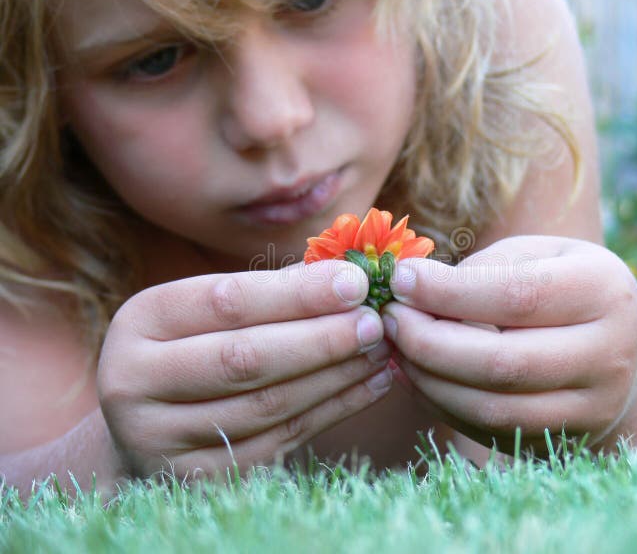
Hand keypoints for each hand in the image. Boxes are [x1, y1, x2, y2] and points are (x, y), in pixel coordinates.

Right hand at [98, 260, 392, 477]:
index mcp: (139, 323)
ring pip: (269, 404)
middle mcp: (135, 383)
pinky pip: (284, 438)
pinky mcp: (202, 478)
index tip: (355, 283)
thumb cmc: (194, 347)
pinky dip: (335, 409)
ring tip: (381, 350)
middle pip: (245, 359)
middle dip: (321, 338)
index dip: (297, 294)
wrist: (149, 426)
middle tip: (375, 322)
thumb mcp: (208, 311)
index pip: (226, 302)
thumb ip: (268, 293)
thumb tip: (347, 277)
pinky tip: (370, 384)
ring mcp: (164, 439)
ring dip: (336, 374)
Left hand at [380, 235, 636, 453]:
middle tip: (388, 319)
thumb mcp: (537, 255)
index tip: (400, 280)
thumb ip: (484, 270)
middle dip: (428, 342)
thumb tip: (413, 293)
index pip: (518, 296)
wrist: (617, 352)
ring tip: (395, 346)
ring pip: (491, 408)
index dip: (449, 292)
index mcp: (605, 292)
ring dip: (428, 378)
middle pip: (503, 363)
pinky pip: (488, 431)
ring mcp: (591, 409)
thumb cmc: (562, 285)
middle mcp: (610, 355)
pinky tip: (416, 374)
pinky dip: (440, 404)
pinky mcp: (564, 443)